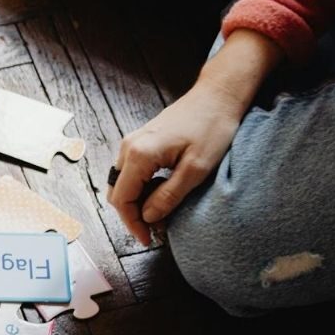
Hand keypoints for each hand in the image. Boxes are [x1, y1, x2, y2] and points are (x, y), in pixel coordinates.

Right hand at [108, 28, 280, 245]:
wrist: (218, 94)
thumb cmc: (212, 127)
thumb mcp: (196, 169)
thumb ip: (168, 196)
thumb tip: (148, 217)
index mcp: (139, 155)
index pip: (122, 200)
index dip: (132, 224)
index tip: (148, 239)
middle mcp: (128, 148)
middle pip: (117, 194)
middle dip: (132, 216)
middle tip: (155, 230)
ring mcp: (132, 142)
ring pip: (121, 184)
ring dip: (136, 203)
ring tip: (159, 213)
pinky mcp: (140, 141)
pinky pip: (130, 172)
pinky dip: (139, 189)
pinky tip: (159, 193)